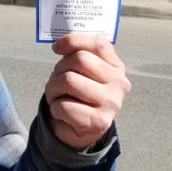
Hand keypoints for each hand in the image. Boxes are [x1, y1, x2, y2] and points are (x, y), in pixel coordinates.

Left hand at [44, 33, 130, 151]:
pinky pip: (64, 106)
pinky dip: (55, 108)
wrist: (79, 130)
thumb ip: (76, 54)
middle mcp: (119, 83)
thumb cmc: (78, 94)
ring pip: (69, 81)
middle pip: (80, 59)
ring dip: (53, 88)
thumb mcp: (81, 71)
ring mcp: (112, 103)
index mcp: (116, 67)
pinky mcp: (100, 122)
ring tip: (56, 96)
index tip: (56, 48)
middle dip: (58, 69)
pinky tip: (61, 112)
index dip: (73, 41)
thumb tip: (59, 45)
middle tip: (56, 81)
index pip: (98, 44)